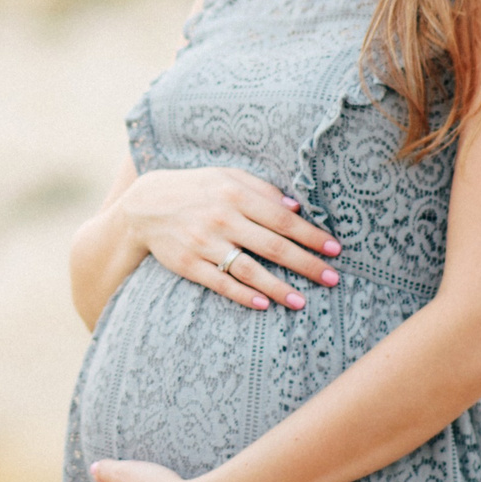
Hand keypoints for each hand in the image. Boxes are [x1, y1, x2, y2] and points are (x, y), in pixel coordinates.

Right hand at [116, 166, 341, 310]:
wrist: (144, 205)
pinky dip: (242, 295)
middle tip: (332, 279)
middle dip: (306, 264)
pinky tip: (263, 304)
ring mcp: (203, 243)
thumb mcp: (228, 177)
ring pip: (248, 269)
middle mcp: (222, 219)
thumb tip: (297, 207)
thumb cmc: (197, 188)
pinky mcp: (187, 263)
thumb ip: (262, 190)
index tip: (335, 249)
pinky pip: (219, 283)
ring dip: (278, 288)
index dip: (311, 235)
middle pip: (273, 246)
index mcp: (235, 194)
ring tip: (301, 302)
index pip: (283, 218)